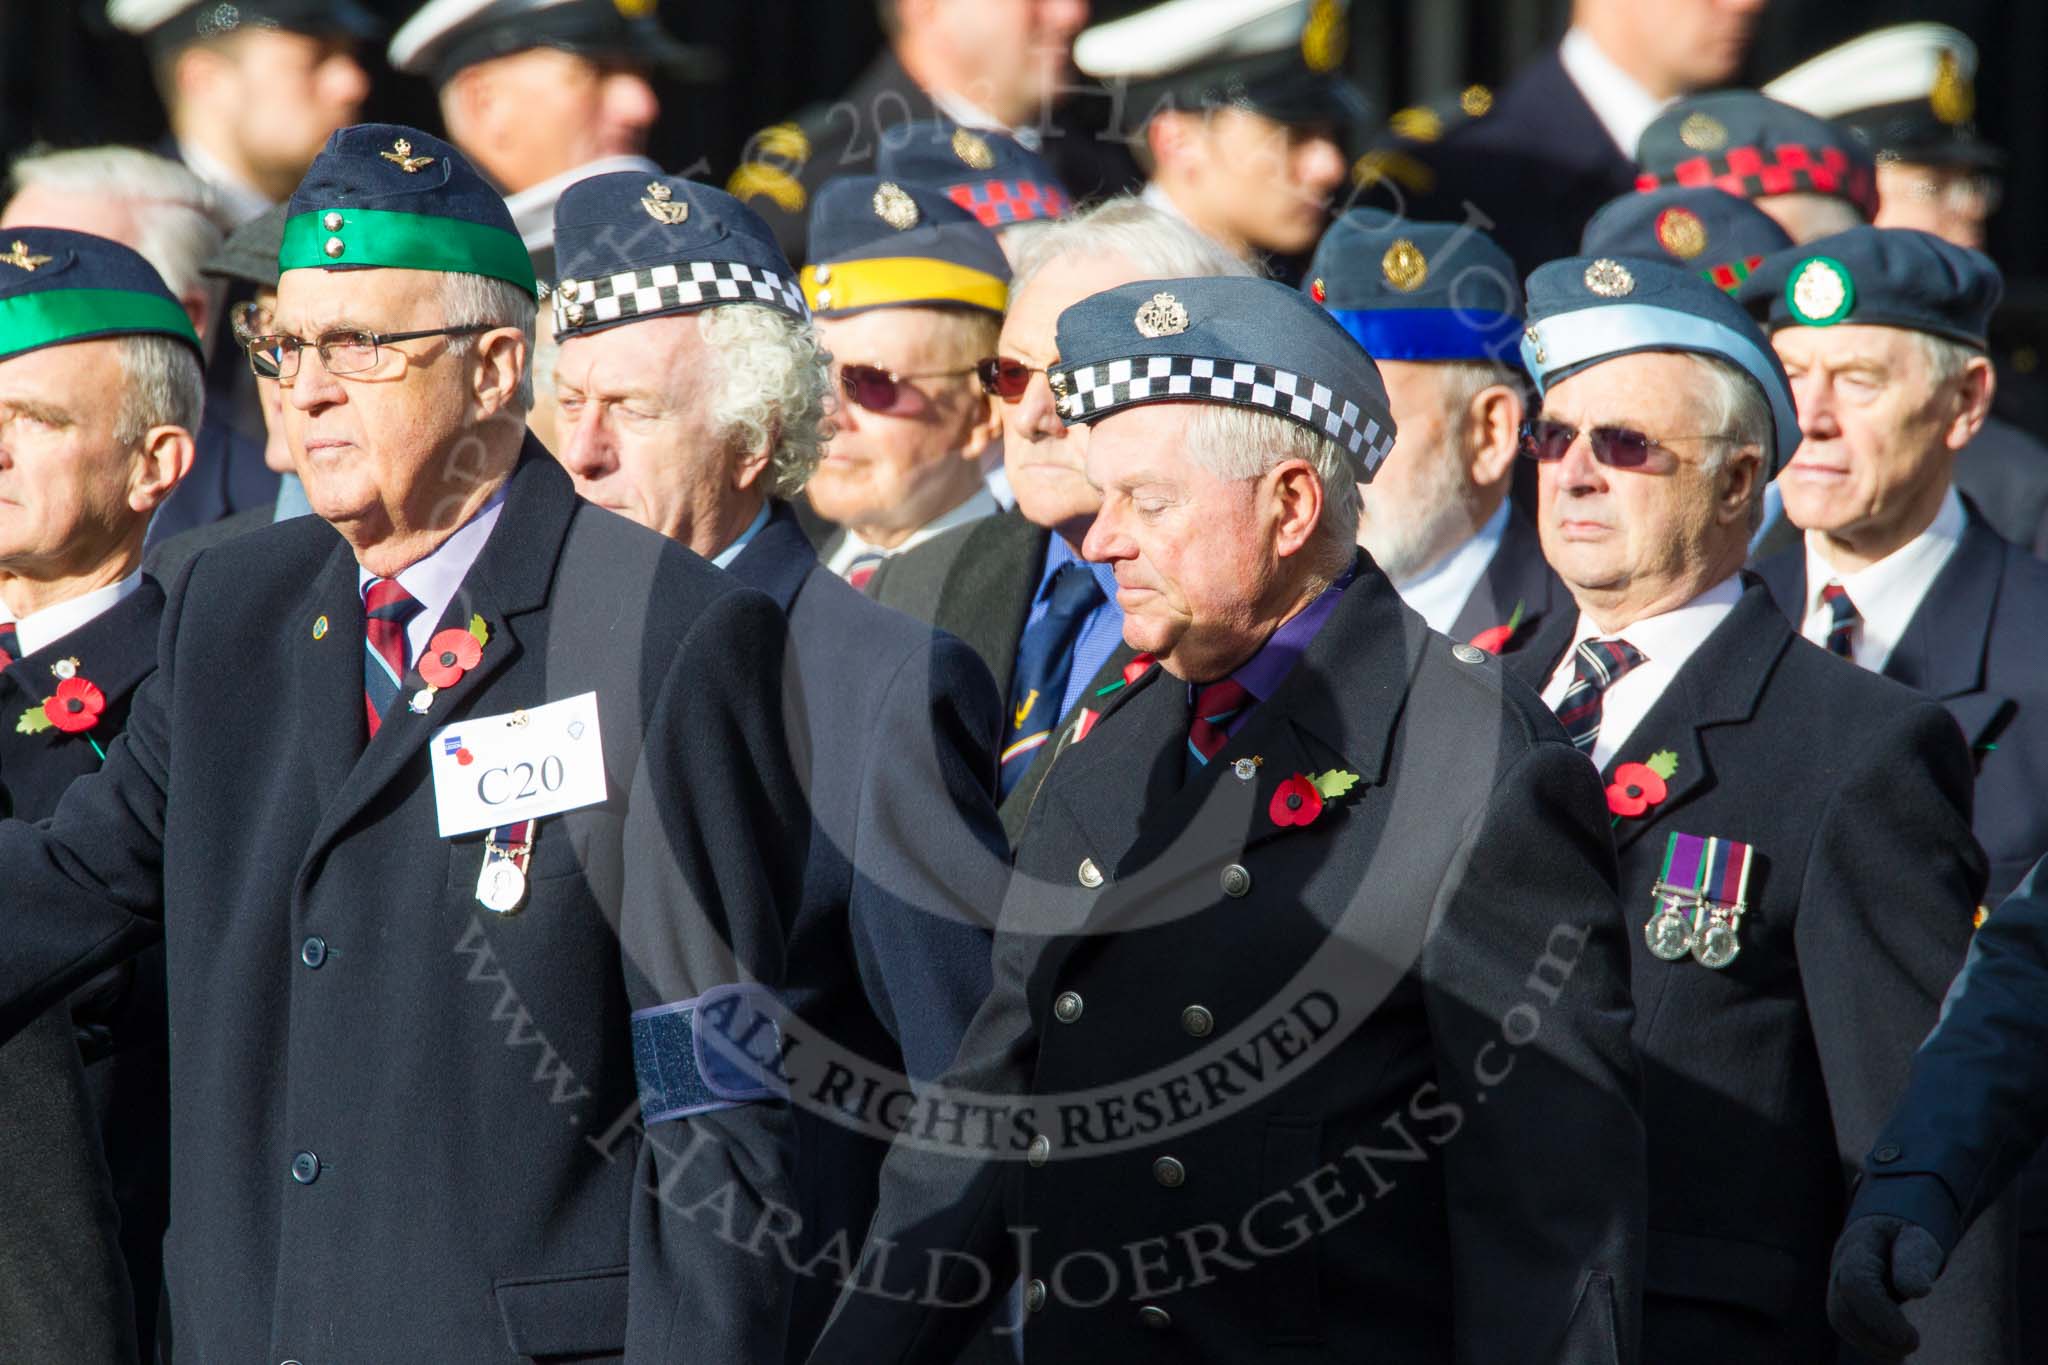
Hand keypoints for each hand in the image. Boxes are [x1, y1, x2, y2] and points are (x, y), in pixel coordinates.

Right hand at [1827, 1214, 1944, 1360]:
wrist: (1887, 1232)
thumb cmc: (1907, 1237)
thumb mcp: (1918, 1240)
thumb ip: (1916, 1260)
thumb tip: (1917, 1290)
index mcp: (1858, 1247)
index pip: (1856, 1282)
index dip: (1880, 1315)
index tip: (1912, 1337)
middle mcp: (1839, 1267)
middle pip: (1842, 1308)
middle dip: (1877, 1335)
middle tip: (1913, 1345)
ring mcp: (1836, 1285)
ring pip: (1841, 1321)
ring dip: (1873, 1344)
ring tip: (1905, 1350)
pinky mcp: (1842, 1302)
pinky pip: (1848, 1328)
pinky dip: (1871, 1344)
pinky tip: (1895, 1350)